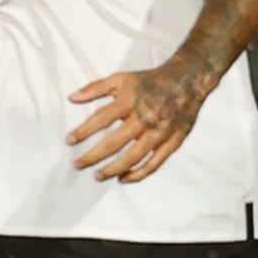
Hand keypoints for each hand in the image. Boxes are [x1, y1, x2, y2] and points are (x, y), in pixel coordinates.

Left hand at [66, 57, 214, 182]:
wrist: (188, 81)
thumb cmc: (150, 81)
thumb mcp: (121, 79)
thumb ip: (95, 88)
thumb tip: (71, 98)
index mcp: (130, 101)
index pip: (101, 119)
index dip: (83, 131)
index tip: (69, 141)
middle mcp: (145, 118)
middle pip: (114, 142)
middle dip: (93, 156)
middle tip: (77, 164)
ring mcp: (160, 132)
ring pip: (133, 157)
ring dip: (113, 169)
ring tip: (97, 175)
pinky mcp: (173, 142)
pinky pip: (154, 163)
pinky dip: (138, 174)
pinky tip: (123, 178)